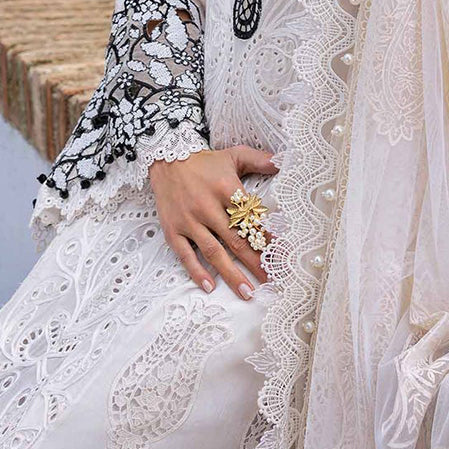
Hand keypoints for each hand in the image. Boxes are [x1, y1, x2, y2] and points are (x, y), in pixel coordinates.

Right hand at [148, 143, 276, 300]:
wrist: (165, 158)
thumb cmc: (204, 161)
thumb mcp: (234, 155)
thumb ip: (260, 159)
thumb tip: (283, 162)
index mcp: (225, 188)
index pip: (251, 218)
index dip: (267, 237)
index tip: (280, 255)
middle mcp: (207, 206)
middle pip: (236, 240)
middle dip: (255, 262)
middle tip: (271, 281)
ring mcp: (189, 220)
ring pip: (213, 252)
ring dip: (231, 274)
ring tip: (247, 293)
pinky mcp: (173, 230)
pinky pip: (185, 254)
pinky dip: (196, 271)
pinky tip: (209, 287)